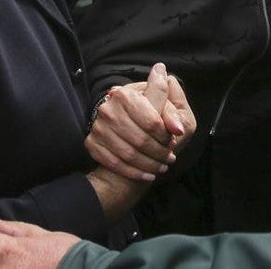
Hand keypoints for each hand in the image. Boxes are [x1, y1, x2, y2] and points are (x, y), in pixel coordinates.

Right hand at [85, 64, 194, 181]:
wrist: (123, 121)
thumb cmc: (148, 113)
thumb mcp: (164, 106)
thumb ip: (172, 114)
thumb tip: (178, 129)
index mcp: (126, 95)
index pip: (151, 122)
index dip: (165, 136)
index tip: (173, 142)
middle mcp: (108, 110)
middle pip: (140, 140)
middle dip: (159, 153)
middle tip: (170, 158)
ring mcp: (98, 127)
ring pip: (128, 154)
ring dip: (149, 165)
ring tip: (162, 167)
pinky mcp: (92, 143)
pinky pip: (115, 163)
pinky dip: (135, 173)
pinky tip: (148, 175)